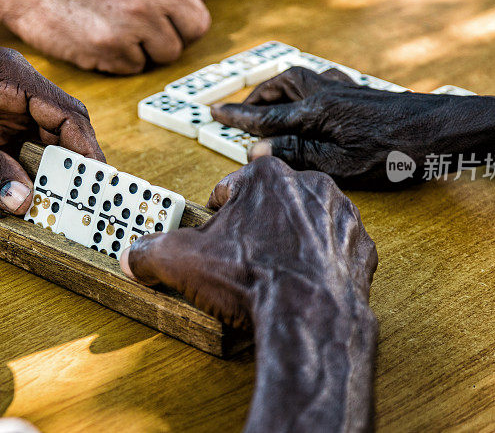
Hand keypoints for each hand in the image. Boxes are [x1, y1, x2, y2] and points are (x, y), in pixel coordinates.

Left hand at [0, 35, 102, 213]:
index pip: (66, 113)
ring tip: (59, 200)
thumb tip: (23, 202)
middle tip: (82, 199)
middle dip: (71, 162)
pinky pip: (15, 141)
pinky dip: (23, 165)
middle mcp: (10, 82)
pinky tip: (24, 190)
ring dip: (47, 166)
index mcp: (9, 74)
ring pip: (38, 135)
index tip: (99, 183)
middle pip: (58, 124)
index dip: (87, 149)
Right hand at [1, 0, 210, 73]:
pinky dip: (118, 59)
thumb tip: (184, 0)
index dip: (180, 4)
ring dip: (147, 48)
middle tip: (147, 28)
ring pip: (169, 51)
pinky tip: (95, 37)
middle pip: (196, 26)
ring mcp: (138, 17)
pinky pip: (136, 66)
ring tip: (114, 29)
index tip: (163, 8)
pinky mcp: (114, 47)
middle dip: (175, 31)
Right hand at [120, 156, 376, 329]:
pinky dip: (322, 261)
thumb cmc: (250, 279)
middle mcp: (311, 184)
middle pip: (272, 201)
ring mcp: (343, 216)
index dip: (217, 212)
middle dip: (257, 224)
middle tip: (243, 256)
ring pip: (307, 221)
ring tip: (274, 270)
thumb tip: (131, 256)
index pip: (231, 187)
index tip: (214, 230)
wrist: (309, 317)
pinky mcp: (363, 247)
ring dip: (292, 239)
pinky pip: (336, 248)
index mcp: (267, 176)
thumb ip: (152, 252)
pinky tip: (306, 281)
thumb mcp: (182, 261)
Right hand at [210, 67, 487, 188]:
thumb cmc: (400, 152)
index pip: (267, 115)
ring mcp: (348, 90)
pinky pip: (325, 81)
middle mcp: (328, 93)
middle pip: (283, 83)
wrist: (448, 130)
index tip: (214, 113)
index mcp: (318, 112)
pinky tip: (314, 103)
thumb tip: (257, 150)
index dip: (239, 117)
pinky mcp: (364, 95)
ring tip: (271, 106)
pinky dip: (308, 88)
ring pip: (303, 78)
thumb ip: (299, 154)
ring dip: (281, 88)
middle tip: (243, 111)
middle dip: (259, 95)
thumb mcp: (344, 164)